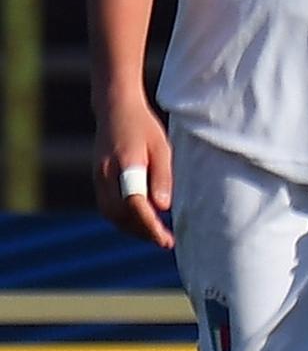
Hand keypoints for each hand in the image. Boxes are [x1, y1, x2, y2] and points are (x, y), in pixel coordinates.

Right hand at [94, 97, 172, 250]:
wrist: (115, 109)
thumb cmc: (143, 127)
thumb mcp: (162, 149)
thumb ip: (163, 177)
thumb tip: (163, 208)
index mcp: (125, 164)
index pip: (134, 204)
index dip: (149, 225)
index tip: (165, 238)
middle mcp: (105, 174)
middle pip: (119, 214)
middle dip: (142, 232)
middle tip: (166, 241)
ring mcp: (97, 177)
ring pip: (110, 214)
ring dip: (132, 228)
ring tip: (157, 235)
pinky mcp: (97, 178)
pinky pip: (107, 206)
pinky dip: (123, 218)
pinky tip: (142, 221)